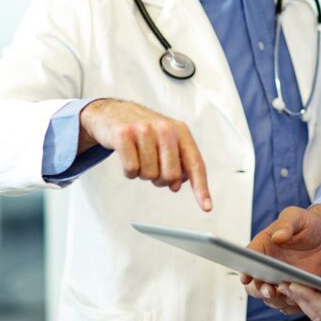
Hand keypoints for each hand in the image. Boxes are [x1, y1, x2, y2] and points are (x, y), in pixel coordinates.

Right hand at [79, 99, 210, 210]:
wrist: (113, 113)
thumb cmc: (144, 132)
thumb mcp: (166, 141)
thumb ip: (178, 162)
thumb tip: (178, 185)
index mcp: (181, 131)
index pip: (195, 164)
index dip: (201, 187)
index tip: (206, 207)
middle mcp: (165, 128)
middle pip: (171, 175)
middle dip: (161, 180)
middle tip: (153, 169)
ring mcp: (144, 130)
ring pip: (149, 175)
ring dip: (143, 173)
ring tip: (139, 158)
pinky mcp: (124, 135)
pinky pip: (131, 169)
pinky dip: (129, 172)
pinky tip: (127, 158)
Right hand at [240, 205, 320, 312]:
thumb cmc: (306, 224)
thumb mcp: (296, 217)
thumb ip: (286, 225)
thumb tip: (278, 237)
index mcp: (263, 246)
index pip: (248, 259)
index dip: (245, 269)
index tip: (246, 277)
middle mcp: (267, 266)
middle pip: (254, 284)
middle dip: (258, 290)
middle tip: (269, 290)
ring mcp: (279, 279)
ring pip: (269, 297)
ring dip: (274, 300)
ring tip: (286, 295)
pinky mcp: (293, 288)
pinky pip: (287, 303)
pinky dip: (290, 305)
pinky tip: (298, 300)